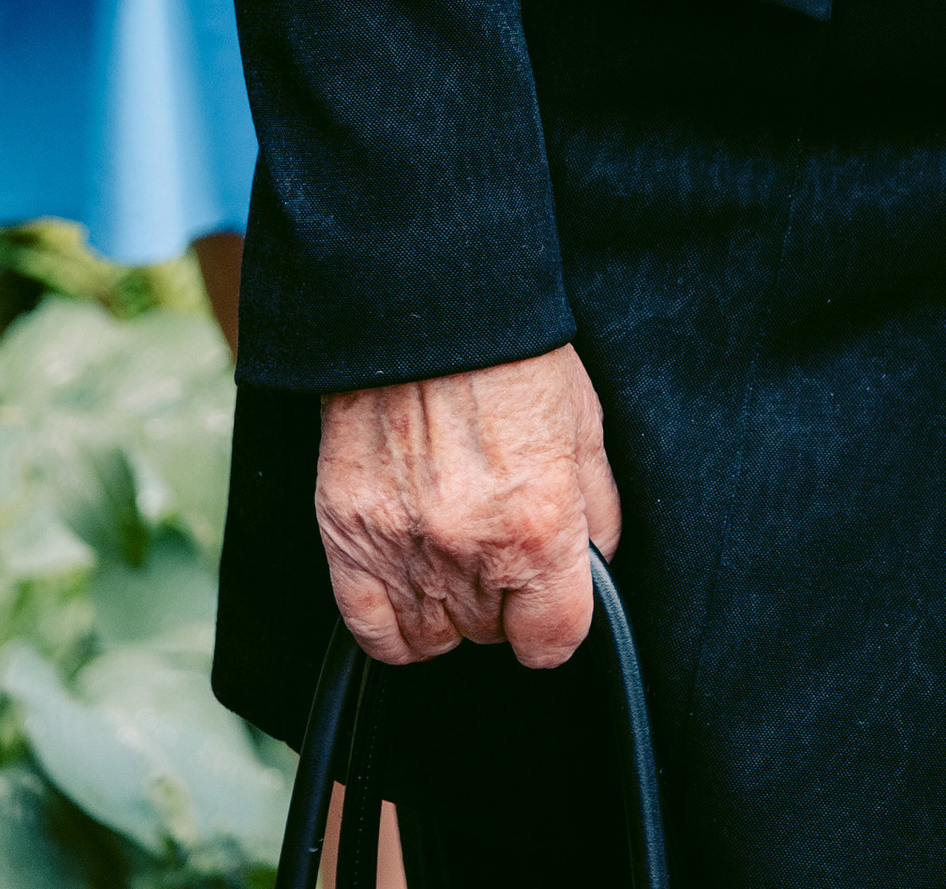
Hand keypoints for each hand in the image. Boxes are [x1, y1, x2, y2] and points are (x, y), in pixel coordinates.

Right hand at [316, 347, 621, 670]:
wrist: (426, 306)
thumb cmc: (511, 356)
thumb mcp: (585, 424)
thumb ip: (598, 509)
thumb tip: (596, 564)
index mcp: (539, 526)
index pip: (552, 640)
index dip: (556, 624)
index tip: (550, 606)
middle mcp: (470, 551)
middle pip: (491, 634)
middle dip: (502, 599)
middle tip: (499, 544)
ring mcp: (402, 549)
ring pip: (434, 639)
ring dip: (449, 610)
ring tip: (456, 558)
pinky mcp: (347, 536)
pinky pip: (372, 633)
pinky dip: (393, 623)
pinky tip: (411, 586)